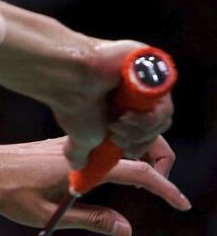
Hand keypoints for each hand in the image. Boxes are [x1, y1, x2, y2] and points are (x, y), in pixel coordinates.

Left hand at [0, 136, 190, 235]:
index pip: (139, 172)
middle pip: (140, 146)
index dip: (165, 188)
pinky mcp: (69, 146)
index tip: (181, 204)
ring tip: (150, 187)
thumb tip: (126, 229)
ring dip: (144, 159)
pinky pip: (107, 146)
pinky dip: (124, 157)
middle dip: (162, 162)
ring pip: (124, 144)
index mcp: (85, 164)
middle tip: (165, 190)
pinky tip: (120, 176)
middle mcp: (86, 148)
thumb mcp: (50, 214)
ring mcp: (78, 144)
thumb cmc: (10, 194)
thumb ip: (91, 220)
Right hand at [51, 39, 173, 168]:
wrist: (71, 79)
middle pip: (157, 130)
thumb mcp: (82, 141)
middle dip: (137, 141)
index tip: (127, 156)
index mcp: (125, 110)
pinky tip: (127, 115)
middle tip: (115, 137)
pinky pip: (164, 102)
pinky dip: (147, 117)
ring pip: (162, 118)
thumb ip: (84, 153)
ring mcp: (147, 81)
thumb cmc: (75, 107)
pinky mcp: (155, 68)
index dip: (140, 150)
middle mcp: (137, 95)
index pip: (147, 136)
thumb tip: (78, 166)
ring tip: (116, 124)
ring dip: (139, 130)